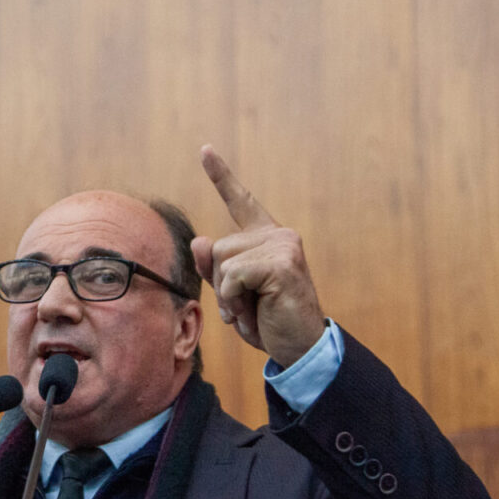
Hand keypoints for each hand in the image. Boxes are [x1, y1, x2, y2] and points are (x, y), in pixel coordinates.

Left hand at [190, 145, 325, 368]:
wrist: (299, 348)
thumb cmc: (268, 321)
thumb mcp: (233, 294)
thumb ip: (214, 267)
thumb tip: (199, 240)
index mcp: (266, 238)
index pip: (240, 202)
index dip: (221, 175)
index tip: (205, 150)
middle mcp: (278, 235)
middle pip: (217, 247)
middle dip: (222, 283)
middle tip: (248, 304)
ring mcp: (282, 246)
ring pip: (222, 262)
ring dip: (229, 295)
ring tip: (254, 309)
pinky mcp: (281, 263)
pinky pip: (232, 276)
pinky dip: (235, 300)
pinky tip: (257, 310)